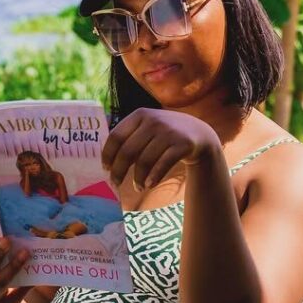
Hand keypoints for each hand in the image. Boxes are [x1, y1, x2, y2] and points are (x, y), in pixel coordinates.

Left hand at [102, 107, 219, 189]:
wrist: (198, 133)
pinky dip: (154, 177)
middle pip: (127, 151)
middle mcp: (153, 121)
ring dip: (138, 178)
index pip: (116, 136)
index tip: (105, 169)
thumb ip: (129, 137)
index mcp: (140, 115)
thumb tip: (106, 162)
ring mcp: (169, 132)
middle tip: (115, 183)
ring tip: (138, 187)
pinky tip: (149, 185)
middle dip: (118, 170)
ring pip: (144, 161)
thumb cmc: (164, 134)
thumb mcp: (147, 128)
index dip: (108, 154)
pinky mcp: (182, 144)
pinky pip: (163, 165)